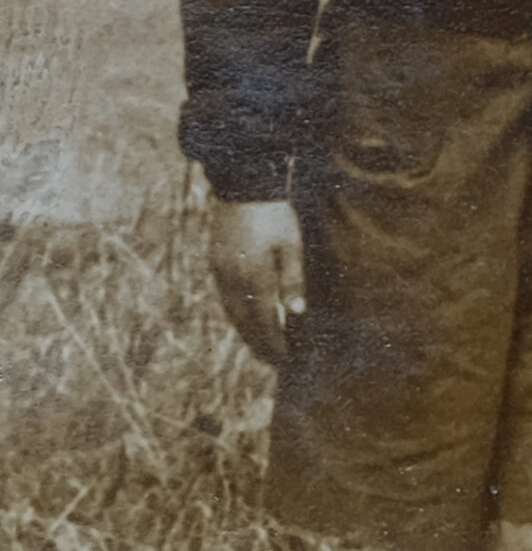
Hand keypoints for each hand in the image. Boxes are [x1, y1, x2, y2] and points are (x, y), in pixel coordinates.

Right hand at [209, 199, 305, 366]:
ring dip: (245, 332)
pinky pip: (225, 298)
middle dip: (259, 344)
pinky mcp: (215, 263)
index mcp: (254, 277)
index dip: (273, 342)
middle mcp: (233, 279)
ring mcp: (220, 272)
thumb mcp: (291, 246)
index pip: (264, 321)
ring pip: (232, 312)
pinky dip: (236, 314)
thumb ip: (292, 280)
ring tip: (260, 346)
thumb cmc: (275, 216)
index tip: (284, 359)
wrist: (243, 188)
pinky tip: (245, 319)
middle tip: (272, 362)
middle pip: (245, 322)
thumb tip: (296, 313)